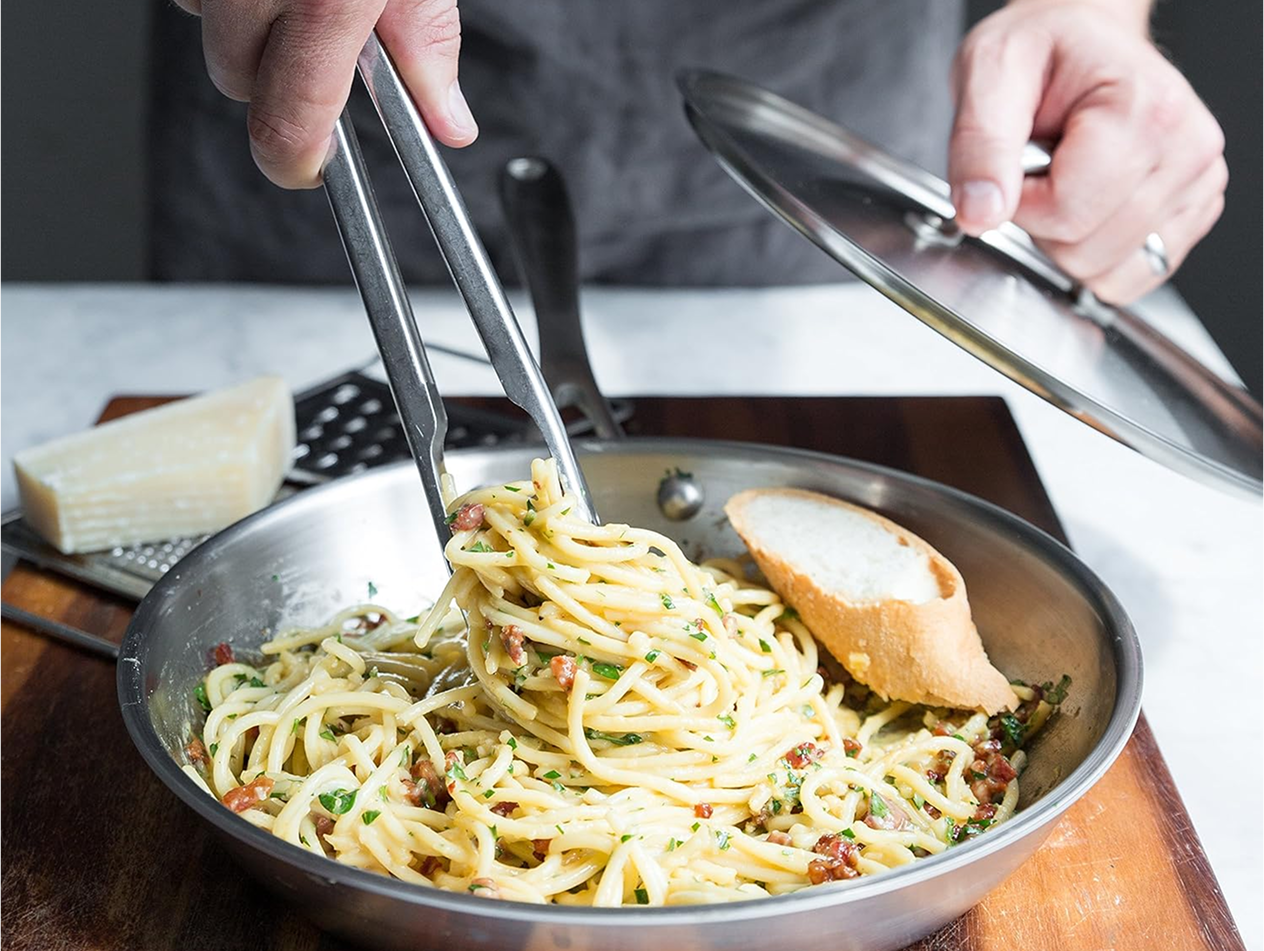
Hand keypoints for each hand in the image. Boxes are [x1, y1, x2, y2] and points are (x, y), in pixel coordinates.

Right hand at [174, 0, 477, 187]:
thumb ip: (429, 39)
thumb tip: (448, 121)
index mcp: (322, 1)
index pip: (286, 126)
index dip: (298, 163)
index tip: (316, 169)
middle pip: (235, 78)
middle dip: (276, 76)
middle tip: (325, 42)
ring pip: (207, 21)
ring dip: (247, 18)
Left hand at [947, 0, 1226, 303]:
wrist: (1079, 38)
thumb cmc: (1042, 49)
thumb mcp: (990, 73)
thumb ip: (979, 146)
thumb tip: (980, 214)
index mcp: (1144, 108)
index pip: (1067, 212)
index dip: (1020, 204)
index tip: (1014, 167)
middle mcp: (1186, 147)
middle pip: (1088, 250)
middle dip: (1043, 224)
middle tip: (1040, 170)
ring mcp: (1197, 183)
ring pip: (1110, 274)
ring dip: (1068, 242)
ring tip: (1065, 182)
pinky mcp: (1194, 210)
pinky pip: (1134, 277)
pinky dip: (1096, 258)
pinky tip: (1089, 206)